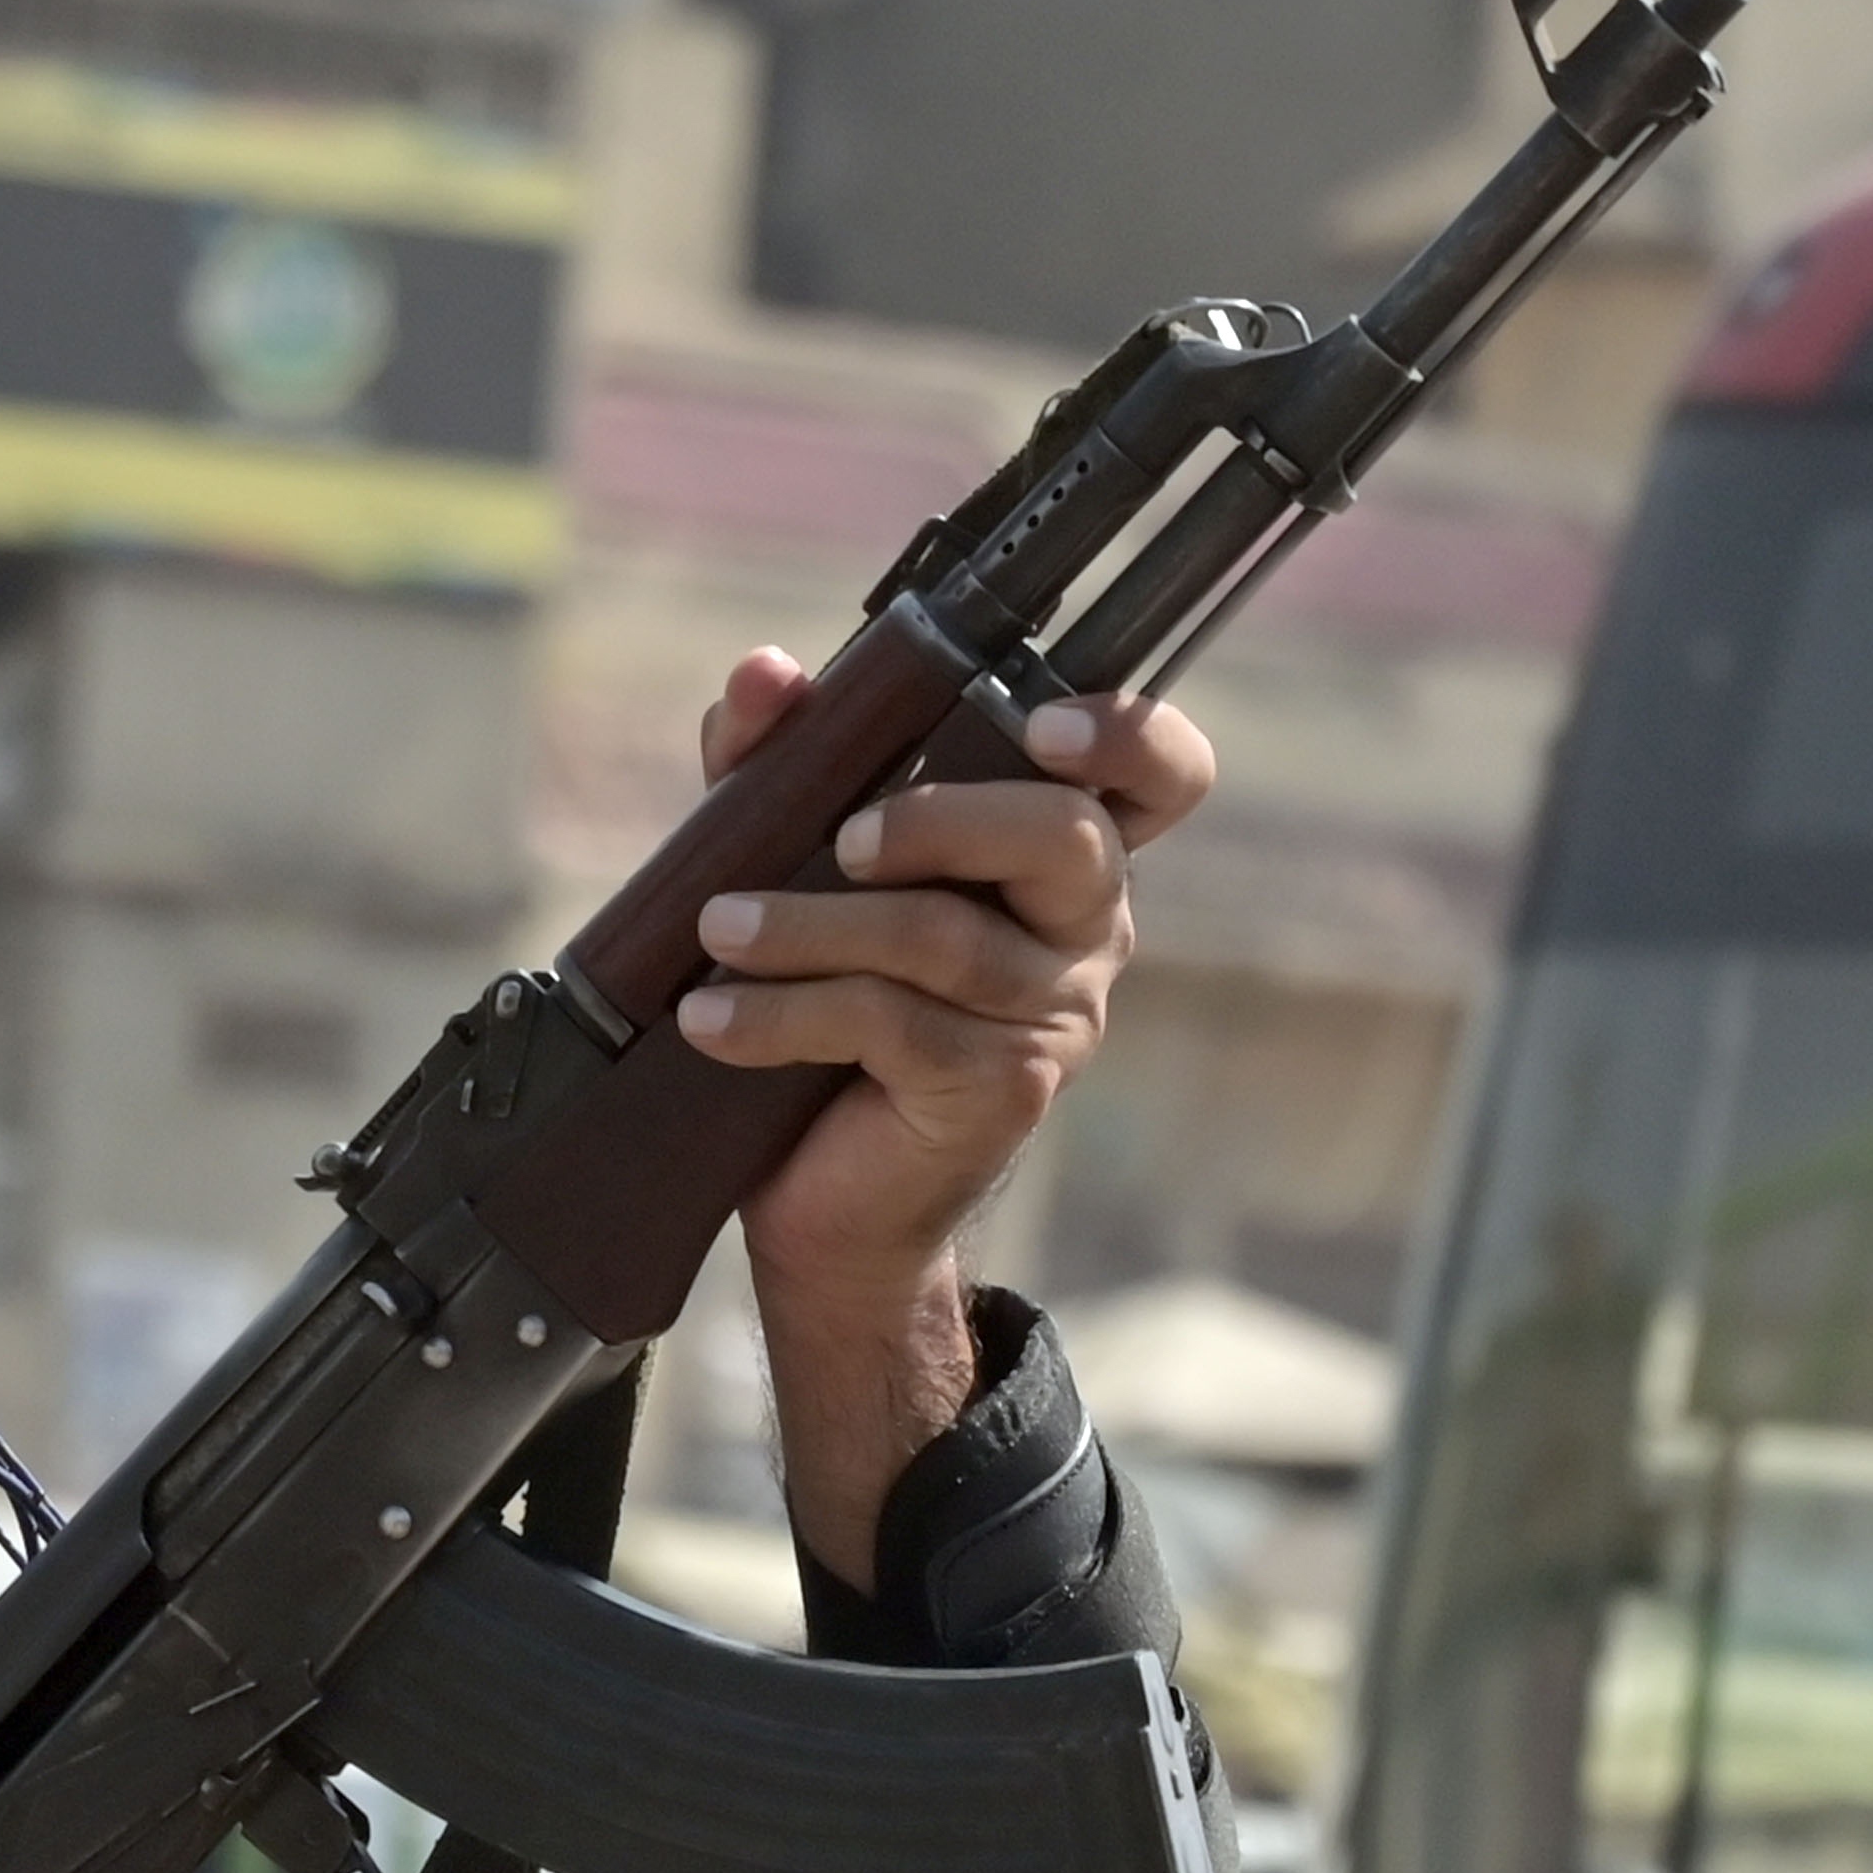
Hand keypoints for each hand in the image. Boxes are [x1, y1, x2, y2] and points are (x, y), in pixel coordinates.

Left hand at [677, 646, 1198, 1306]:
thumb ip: (779, 763)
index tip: (1037, 722)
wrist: (826, 1197)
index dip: (1128, 734)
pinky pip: (891, 1022)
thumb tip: (767, 675)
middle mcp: (1083, 927)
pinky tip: (712, 1017)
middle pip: (1062, 835)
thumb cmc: (821, 1006)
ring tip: (720, 930)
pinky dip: (784, 1011)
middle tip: (838, 840)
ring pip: (945, 937)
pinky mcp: (1001, 1086)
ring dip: (812, 926)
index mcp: (1054, 856)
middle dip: (939, 818)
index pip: (1160, 776)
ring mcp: (1053, 1012)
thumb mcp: (792, 866)